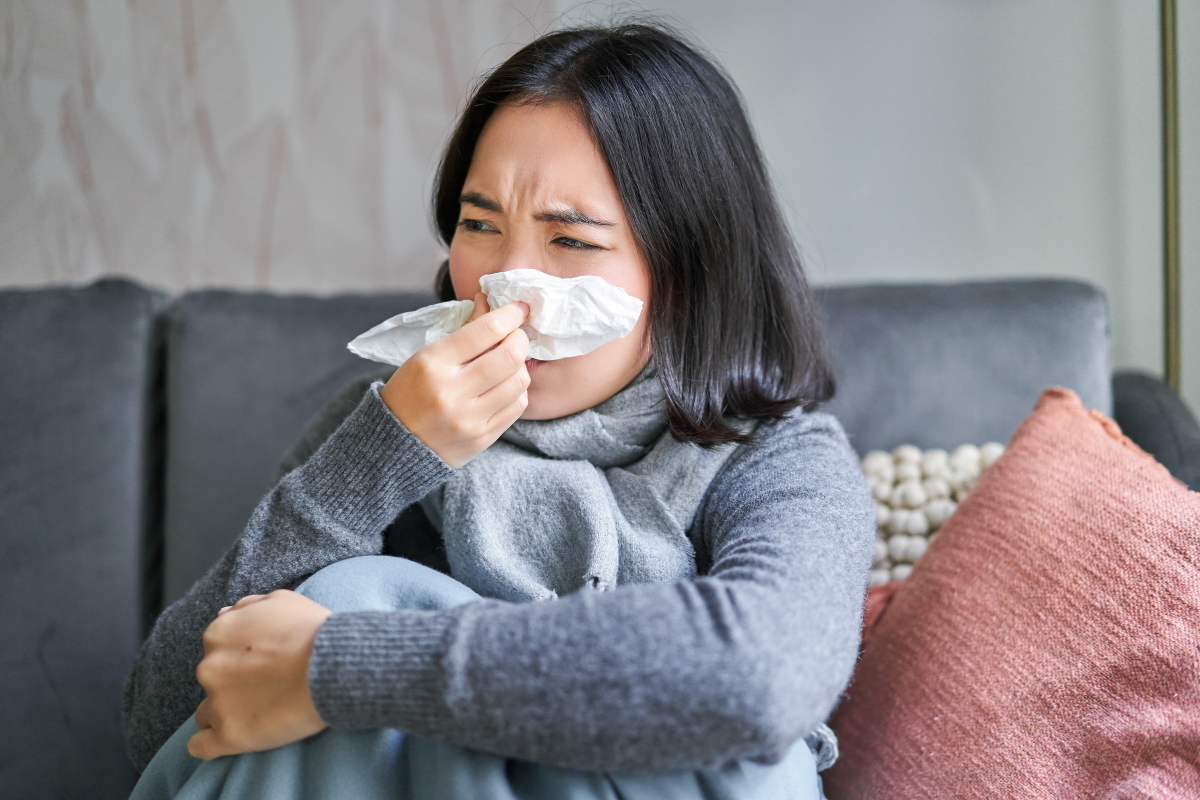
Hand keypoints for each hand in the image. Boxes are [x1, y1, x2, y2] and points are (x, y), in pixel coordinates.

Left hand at [187, 590, 331, 759]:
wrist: (334, 666)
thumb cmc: (312, 631)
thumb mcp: (281, 600)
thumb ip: (246, 606)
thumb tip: (224, 613)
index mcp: (218, 634)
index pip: (216, 649)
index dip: (240, 657)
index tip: (262, 663)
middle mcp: (209, 667)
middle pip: (211, 680)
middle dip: (232, 683)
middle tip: (267, 685)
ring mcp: (218, 703)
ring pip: (206, 713)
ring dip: (225, 712)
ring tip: (257, 713)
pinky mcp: (229, 735)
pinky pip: (201, 746)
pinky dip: (209, 744)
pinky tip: (226, 739)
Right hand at [380, 293, 529, 467]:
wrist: (396, 445)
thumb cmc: (411, 392)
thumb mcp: (426, 356)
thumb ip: (463, 331)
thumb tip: (488, 301)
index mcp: (432, 363)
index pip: (485, 330)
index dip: (509, 314)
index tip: (519, 308)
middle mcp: (451, 391)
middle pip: (509, 355)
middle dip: (520, 338)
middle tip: (517, 335)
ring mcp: (468, 418)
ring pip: (518, 381)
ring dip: (520, 365)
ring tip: (510, 362)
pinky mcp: (482, 437)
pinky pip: (517, 406)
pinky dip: (518, 390)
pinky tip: (506, 385)